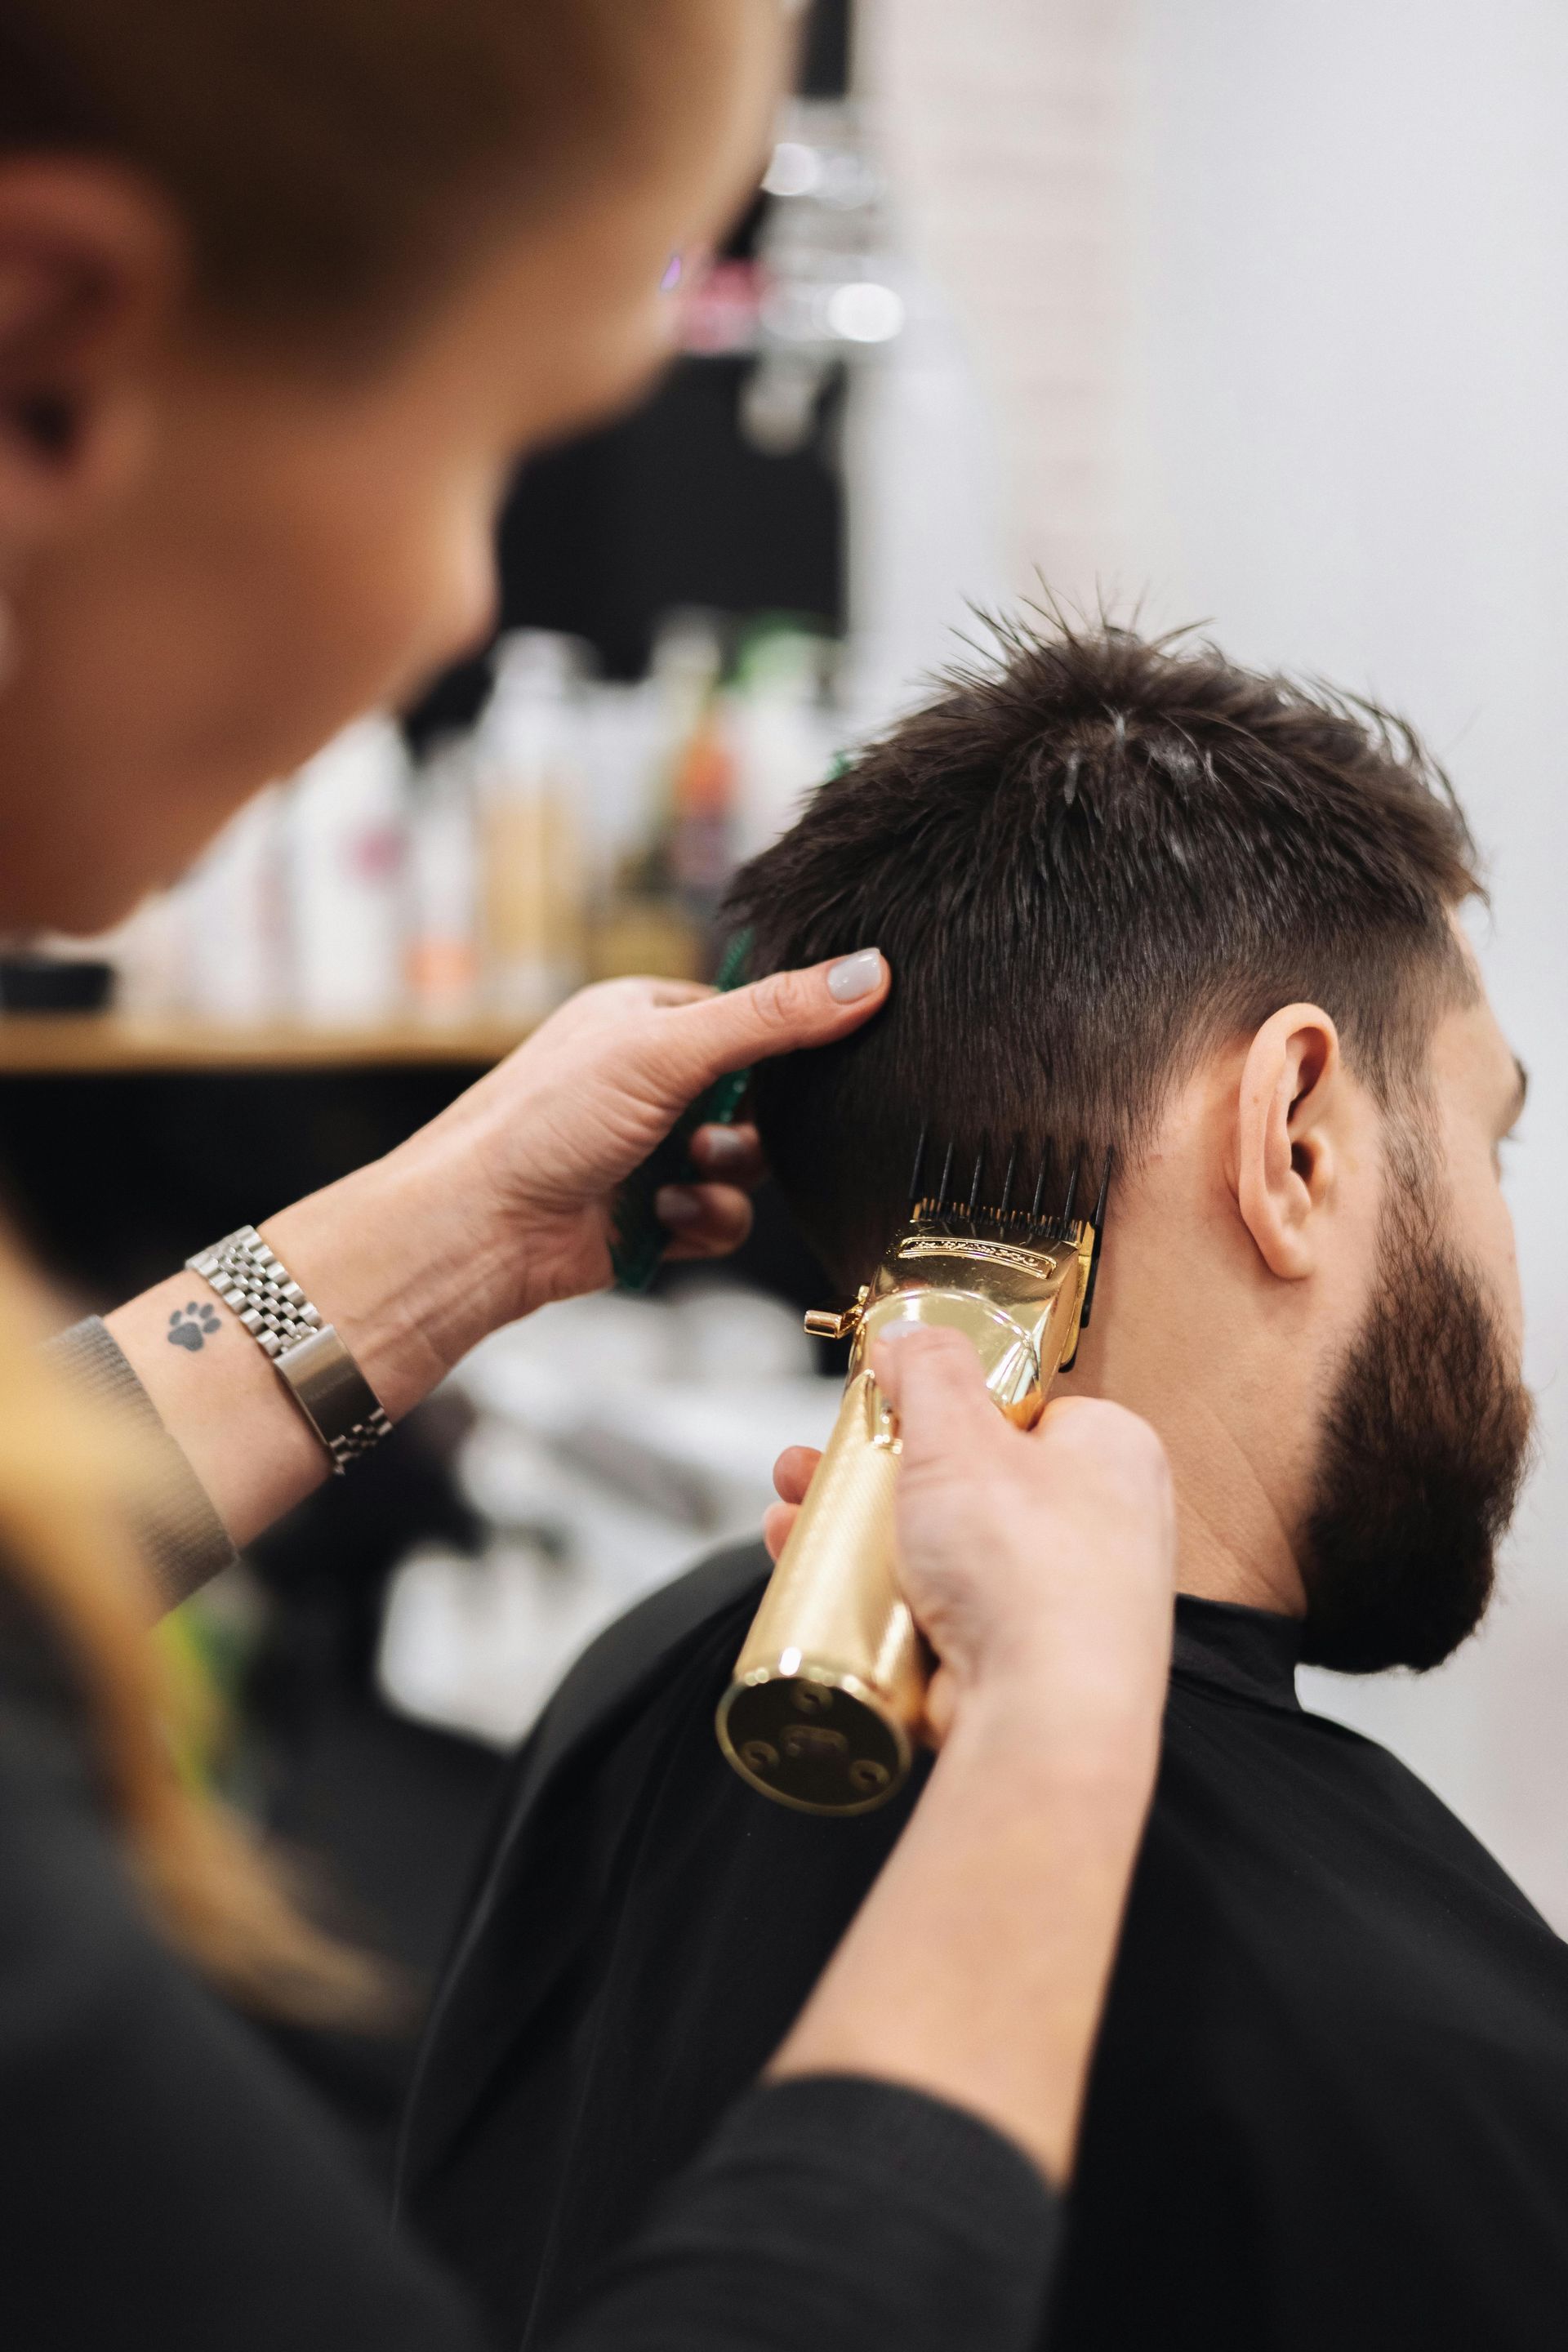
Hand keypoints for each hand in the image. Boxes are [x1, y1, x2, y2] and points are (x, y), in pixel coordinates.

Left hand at [266, 951, 889, 1418]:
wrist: (480, 1231)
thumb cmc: (541, 1123)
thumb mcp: (666, 1050)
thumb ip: (772, 1017)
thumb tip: (870, 973)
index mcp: (644, 1018)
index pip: (749, 1014)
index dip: (786, 1041)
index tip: (821, 1057)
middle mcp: (648, 1079)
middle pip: (759, 1098)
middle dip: (751, 1127)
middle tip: (723, 1131)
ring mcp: (651, 1149)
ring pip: (747, 1166)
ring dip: (725, 1180)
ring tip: (680, 1178)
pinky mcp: (653, 1213)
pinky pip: (723, 1218)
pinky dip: (702, 1223)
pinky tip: (660, 1220)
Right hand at [768, 1326, 1175, 2181]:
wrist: (1046, 1722)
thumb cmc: (1027, 1574)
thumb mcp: (960, 1435)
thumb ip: (930, 1369)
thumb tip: (909, 1335)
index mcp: (1113, 1452)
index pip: (1020, 1404)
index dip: (940, 1402)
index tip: (878, 1406)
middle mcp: (1101, 1525)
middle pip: (967, 1477)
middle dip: (875, 1471)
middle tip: (816, 1464)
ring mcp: (1062, 1599)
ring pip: (943, 1546)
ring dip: (861, 1531)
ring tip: (791, 1517)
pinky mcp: (1020, 1660)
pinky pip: (940, 1612)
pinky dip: (880, 1597)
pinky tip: (818, 1581)